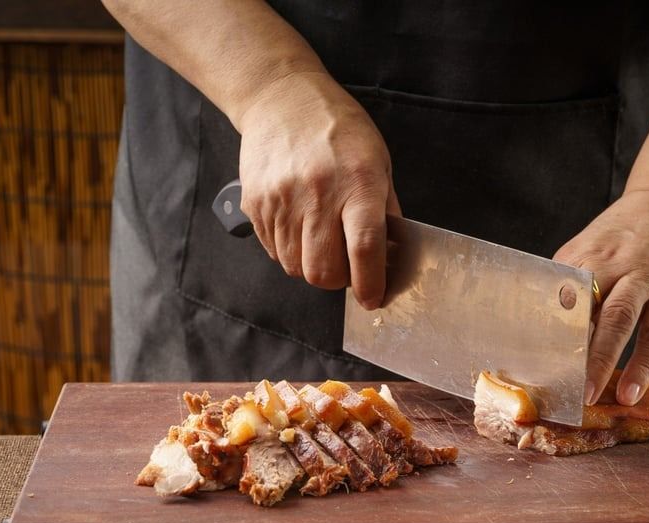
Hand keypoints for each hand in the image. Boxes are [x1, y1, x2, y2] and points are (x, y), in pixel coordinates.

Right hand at [237, 71, 399, 308]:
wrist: (282, 98)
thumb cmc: (338, 130)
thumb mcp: (378, 162)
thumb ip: (385, 211)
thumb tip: (391, 255)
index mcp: (358, 183)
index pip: (364, 248)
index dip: (370, 283)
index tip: (373, 298)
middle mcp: (318, 194)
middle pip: (323, 271)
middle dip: (337, 280)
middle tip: (346, 265)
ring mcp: (282, 200)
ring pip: (296, 267)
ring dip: (312, 265)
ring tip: (321, 239)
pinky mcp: (256, 204)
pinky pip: (274, 251)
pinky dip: (290, 251)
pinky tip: (300, 227)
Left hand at [554, 191, 648, 405]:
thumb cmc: (625, 239)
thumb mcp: (590, 250)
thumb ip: (569, 284)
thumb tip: (539, 332)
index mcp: (580, 257)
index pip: (554, 296)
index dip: (539, 329)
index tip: (525, 362)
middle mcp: (611, 264)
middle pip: (585, 306)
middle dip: (568, 347)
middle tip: (555, 384)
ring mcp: (645, 276)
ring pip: (620, 318)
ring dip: (603, 359)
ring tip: (590, 394)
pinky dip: (644, 364)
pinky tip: (632, 390)